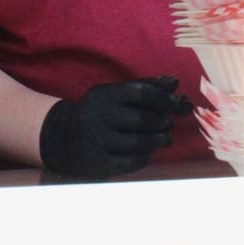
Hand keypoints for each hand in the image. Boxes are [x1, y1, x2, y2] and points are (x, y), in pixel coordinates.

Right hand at [38, 76, 194, 178]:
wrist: (62, 137)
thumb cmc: (98, 112)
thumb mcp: (114, 94)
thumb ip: (144, 87)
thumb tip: (174, 83)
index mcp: (104, 95)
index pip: (142, 93)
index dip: (165, 99)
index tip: (181, 104)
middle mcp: (99, 116)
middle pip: (142, 119)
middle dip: (162, 122)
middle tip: (168, 124)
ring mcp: (99, 140)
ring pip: (139, 142)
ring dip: (158, 140)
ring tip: (165, 138)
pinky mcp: (99, 162)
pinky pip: (131, 161)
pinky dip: (145, 157)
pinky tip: (149, 152)